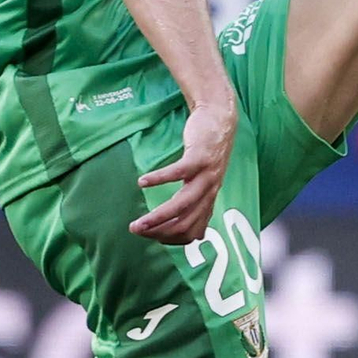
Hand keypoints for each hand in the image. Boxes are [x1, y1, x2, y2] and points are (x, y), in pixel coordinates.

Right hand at [129, 100, 236, 245]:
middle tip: (136, 230)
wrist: (221, 118)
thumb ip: (199, 200)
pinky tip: (142, 182)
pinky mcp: (199, 156)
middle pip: (186, 223)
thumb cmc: (208, 150)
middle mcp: (209, 191)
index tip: (152, 236)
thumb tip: (195, 228)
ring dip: (158, 216)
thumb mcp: (205, 178)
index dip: (172, 239)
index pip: (193, 231)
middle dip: (160, 232)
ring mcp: (206, 174)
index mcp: (209, 199)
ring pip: (183, 204)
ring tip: (137, 223)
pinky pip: (178, 172)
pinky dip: (158, 179)